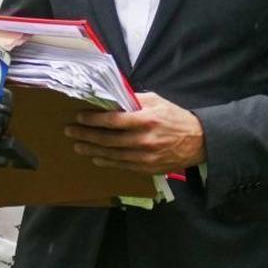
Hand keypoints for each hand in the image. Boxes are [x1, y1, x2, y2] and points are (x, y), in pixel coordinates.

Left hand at [65, 92, 205, 174]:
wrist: (197, 142)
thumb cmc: (176, 118)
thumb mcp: (157, 101)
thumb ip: (135, 100)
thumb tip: (113, 98)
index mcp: (146, 119)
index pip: (113, 120)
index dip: (93, 119)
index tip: (79, 117)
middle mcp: (143, 140)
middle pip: (107, 139)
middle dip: (86, 135)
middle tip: (70, 131)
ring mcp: (144, 157)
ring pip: (111, 155)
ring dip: (91, 150)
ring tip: (78, 145)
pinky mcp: (146, 168)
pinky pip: (121, 165)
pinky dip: (106, 161)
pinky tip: (96, 157)